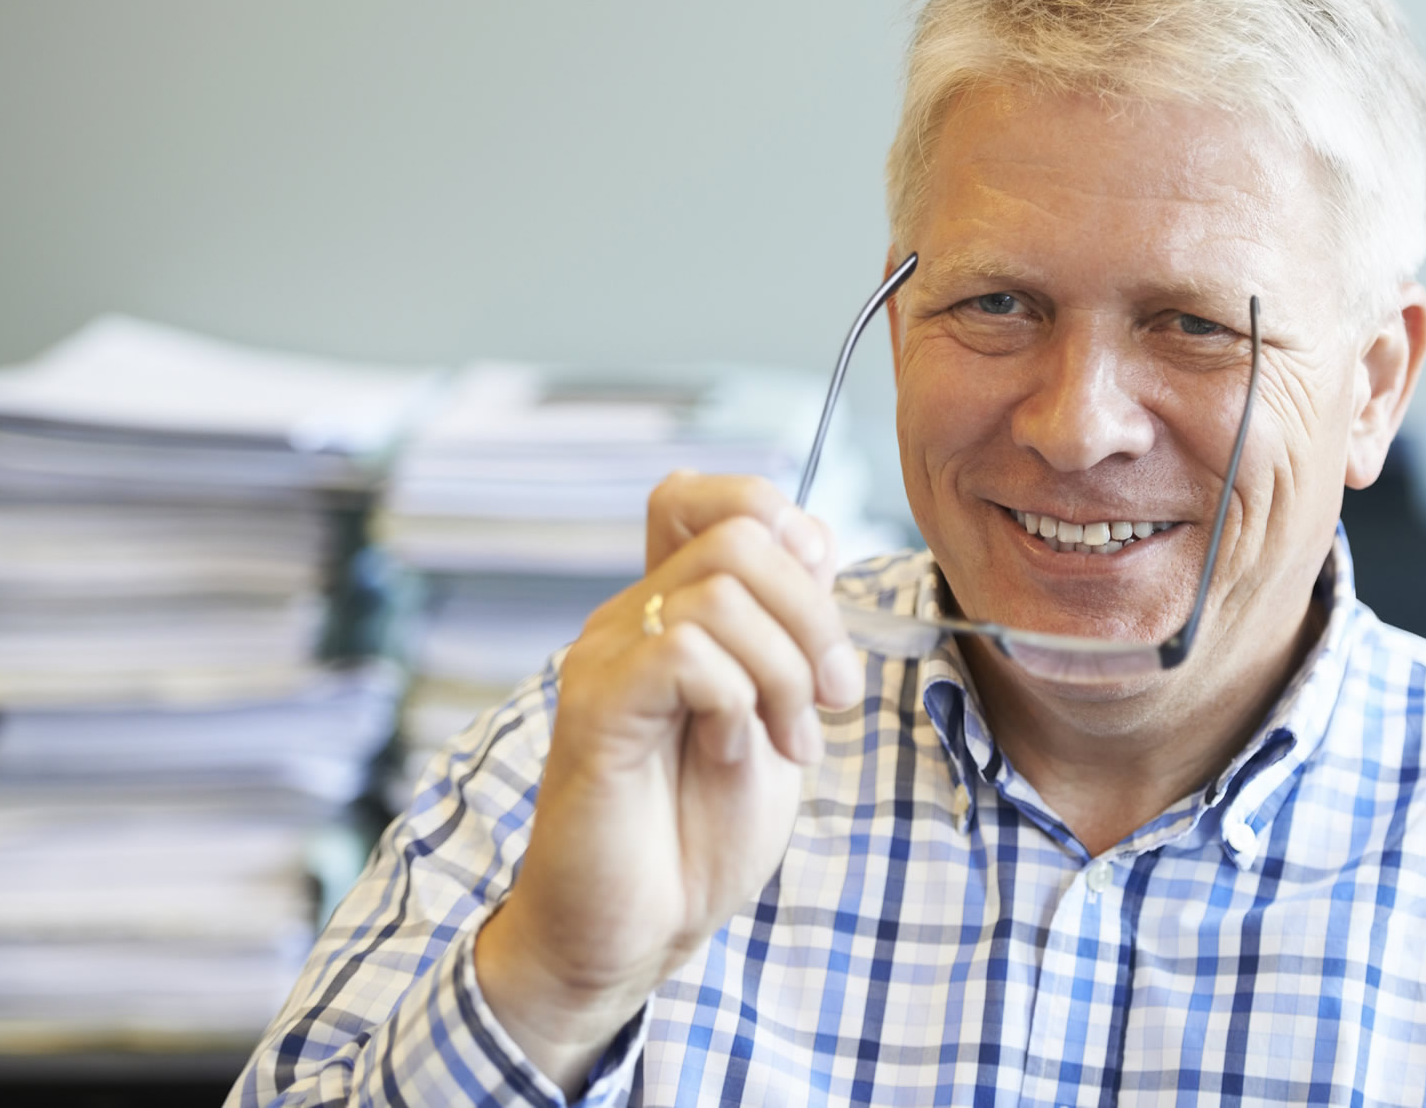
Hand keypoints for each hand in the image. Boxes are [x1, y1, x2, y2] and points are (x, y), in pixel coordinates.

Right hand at [474, 471, 859, 1091]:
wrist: (636, 928)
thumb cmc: (699, 831)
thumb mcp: (777, 716)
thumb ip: (790, 633)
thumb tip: (812, 541)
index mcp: (677, 610)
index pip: (716, 498)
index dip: (793, 535)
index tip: (824, 636)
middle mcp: (635, 614)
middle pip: (742, 532)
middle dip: (816, 616)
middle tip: (830, 703)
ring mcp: (609, 654)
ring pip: (723, 589)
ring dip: (785, 671)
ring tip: (785, 744)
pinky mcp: (595, 705)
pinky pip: (684, 651)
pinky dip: (734, 702)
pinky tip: (729, 752)